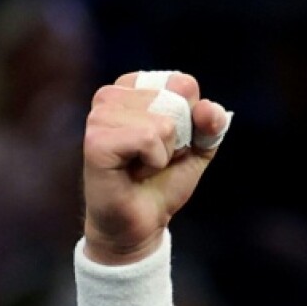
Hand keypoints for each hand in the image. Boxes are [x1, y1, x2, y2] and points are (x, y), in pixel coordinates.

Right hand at [81, 71, 230, 263]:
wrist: (143, 222)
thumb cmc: (163, 180)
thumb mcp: (199, 147)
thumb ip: (211, 123)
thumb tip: (207, 109)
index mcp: (134, 87)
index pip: (183, 83)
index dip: (192, 119)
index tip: (170, 141)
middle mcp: (112, 95)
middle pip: (175, 100)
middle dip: (178, 138)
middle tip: (154, 157)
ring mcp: (99, 116)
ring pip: (163, 122)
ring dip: (164, 152)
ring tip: (142, 165)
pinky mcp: (95, 140)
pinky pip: (148, 138)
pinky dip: (154, 161)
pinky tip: (134, 171)